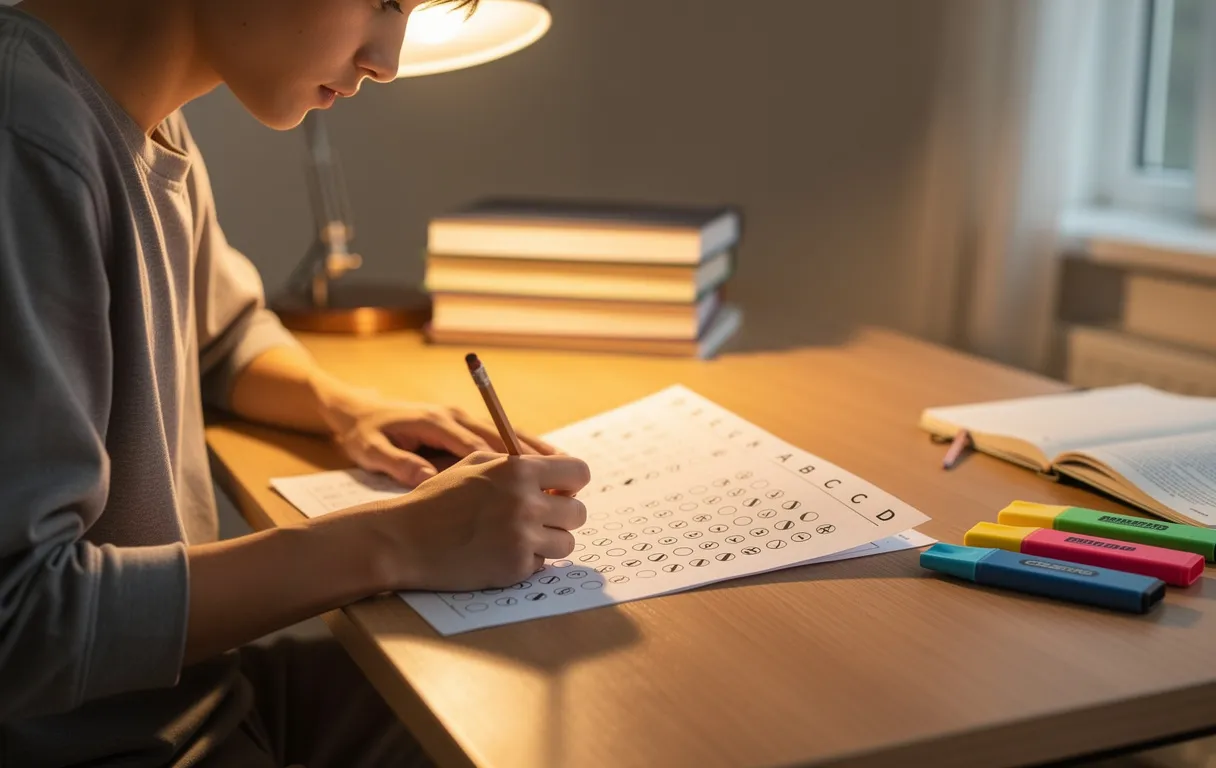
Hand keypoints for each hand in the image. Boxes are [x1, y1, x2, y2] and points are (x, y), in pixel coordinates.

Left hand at [323, 393, 558, 486]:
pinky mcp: (464, 427)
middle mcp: (456, 416)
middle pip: (507, 438)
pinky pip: (503, 440)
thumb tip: (428, 480)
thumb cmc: (363, 432)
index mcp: (436, 422)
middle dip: (539, 463)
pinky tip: (547, 475)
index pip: (481, 445)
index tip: (536, 486)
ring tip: (570, 481)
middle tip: (567, 488)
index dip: (512, 465)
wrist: (354, 409)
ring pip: (512, 437)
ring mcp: (463, 419)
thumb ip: (400, 464)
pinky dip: (528, 456)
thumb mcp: (372, 450)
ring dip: (541, 457)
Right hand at [338, 452, 590, 590]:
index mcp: (518, 470)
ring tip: (518, 538)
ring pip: (567, 542)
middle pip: (579, 512)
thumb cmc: (436, 500)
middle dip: (561, 516)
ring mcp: (522, 537)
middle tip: (536, 519)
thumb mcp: (473, 465)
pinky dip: (526, 562)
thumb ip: (515, 464)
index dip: (572, 483)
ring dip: (549, 542)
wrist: (403, 540)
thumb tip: (552, 473)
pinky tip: (499, 554)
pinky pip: (542, 565)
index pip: (579, 472)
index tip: (559, 491)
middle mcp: (526, 502)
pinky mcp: (515, 567)